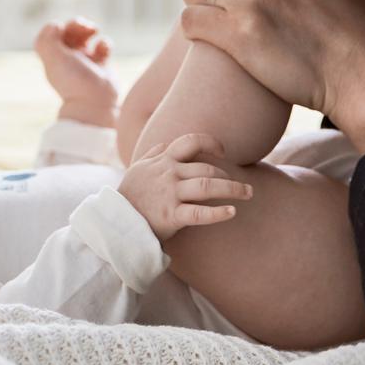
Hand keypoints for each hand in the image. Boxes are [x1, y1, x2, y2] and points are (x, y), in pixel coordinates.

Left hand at [35, 18, 119, 127]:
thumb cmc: (74, 81)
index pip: (52, 34)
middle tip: (85, 26)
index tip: (63, 29)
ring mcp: (85, 62)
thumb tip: (55, 25)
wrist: (95, 103)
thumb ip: (47, 40)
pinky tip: (104, 49)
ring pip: (86, 37)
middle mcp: (68, 60)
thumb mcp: (55, 59)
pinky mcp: (101, 66)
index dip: (58, 26)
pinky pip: (102, 47)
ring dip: (90, 29)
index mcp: (54, 58)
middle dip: (77, 24)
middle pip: (69, 33)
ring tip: (94, 31)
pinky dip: (104, 43)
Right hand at [119, 134, 251, 241]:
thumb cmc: (129, 196)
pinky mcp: (171, 215)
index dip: (211, 143)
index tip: (222, 153)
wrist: (115, 222)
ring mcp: (170, 194)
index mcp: (163, 161)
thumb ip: (152, 155)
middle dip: (229, 177)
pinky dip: (218, 213)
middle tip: (244, 188)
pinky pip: (199, 213)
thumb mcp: (137, 169)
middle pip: (207, 169)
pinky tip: (231, 212)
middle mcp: (169, 174)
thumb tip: (164, 144)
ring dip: (233, 189)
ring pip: (208, 186)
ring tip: (248, 193)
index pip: (190, 142)